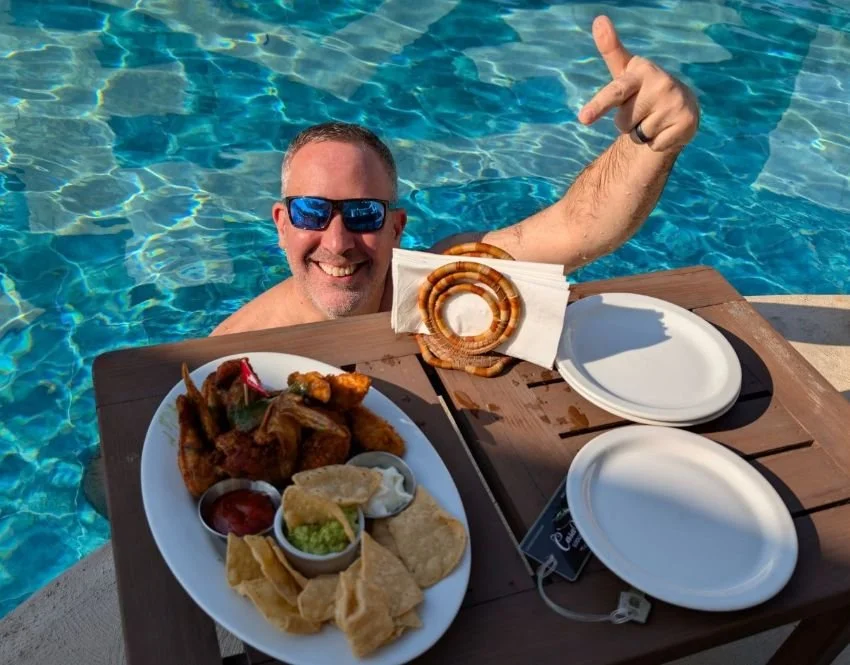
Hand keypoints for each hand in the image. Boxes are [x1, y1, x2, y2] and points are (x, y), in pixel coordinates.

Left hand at [578, 16, 699, 152]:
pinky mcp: (686, 122)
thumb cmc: (642, 89)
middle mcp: (660, 83)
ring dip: (642, 132)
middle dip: (626, 123)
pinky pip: (654, 144)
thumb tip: (599, 19)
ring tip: (653, 118)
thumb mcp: (625, 71)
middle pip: (622, 122)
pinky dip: (656, 142)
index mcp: (641, 72)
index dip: (598, 106)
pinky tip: (666, 128)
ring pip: (638, 134)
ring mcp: (675, 102)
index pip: (614, 93)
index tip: (583, 118)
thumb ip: (610, 48)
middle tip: (640, 110)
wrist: (680, 105)